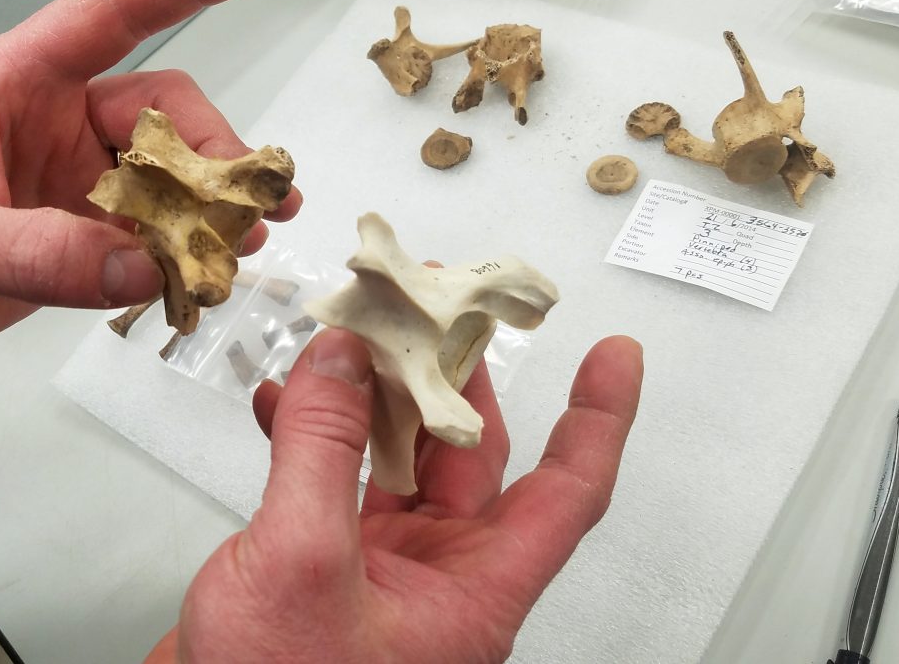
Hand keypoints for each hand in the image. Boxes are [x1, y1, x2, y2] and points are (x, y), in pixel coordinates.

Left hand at [0, 0, 299, 385]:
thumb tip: (145, 268)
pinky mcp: (66, 238)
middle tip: (248, 208)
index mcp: (10, 85)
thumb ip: (38, 254)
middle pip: (159, 114)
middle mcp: (48, 124)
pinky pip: (141, 239)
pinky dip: (177, 258)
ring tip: (245, 245)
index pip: (107, 16)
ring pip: (161, 180)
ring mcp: (61, 183)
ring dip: (207, 210)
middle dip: (212, 153)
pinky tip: (202, 279)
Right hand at [149, 330, 643, 662]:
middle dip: (455, 374)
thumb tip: (342, 361)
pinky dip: (312, 435)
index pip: (567, 493)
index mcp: (472, 592)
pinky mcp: (325, 566)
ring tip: (356, 336)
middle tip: (440, 306)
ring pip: (399, 458)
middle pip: (472, 455)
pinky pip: (334, 480)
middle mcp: (438, 578)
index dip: (599, 421)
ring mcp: (380, 572)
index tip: (614, 358)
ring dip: (374, 396)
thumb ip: (324, 449)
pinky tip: (285, 402)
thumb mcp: (304, 559)